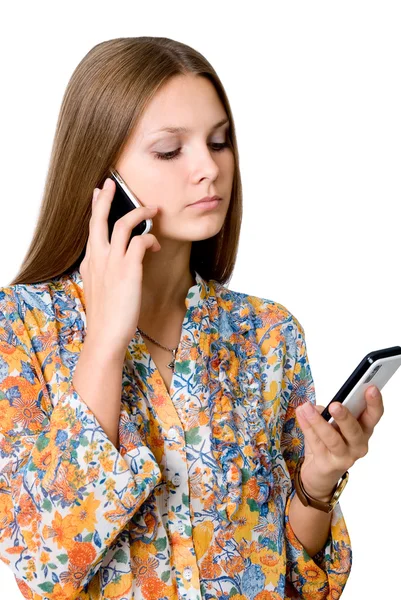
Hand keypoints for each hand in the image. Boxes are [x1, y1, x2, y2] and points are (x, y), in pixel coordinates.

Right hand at [79, 177, 160, 356]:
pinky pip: (140, 242)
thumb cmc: (106, 318)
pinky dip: (150, 238)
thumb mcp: (99, 291)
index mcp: (90, 263)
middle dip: (105, 198)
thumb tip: (114, 266)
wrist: (105, 337)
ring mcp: (111, 263)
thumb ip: (103, 274)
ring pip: (122, 224)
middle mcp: (97, 259)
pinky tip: (157, 245)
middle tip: (111, 183)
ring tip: (153, 209)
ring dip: (140, 212)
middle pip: (99, 219)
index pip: (92, 229)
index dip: (96, 209)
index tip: (98, 194)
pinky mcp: (127, 270)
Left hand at [295, 386, 383, 499]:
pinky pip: (316, 443)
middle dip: (345, 417)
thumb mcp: (333, 424)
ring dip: (318, 422)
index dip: (374, 403)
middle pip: (355, 431)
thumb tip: (318, 408)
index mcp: (363, 430)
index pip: (373, 416)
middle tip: (335, 405)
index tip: (371, 388)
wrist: (320, 473)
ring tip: (307, 408)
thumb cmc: (329, 444)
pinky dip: (307, 427)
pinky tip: (301, 416)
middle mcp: (358, 445)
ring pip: (333, 439)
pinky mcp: (328, 464)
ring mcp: (345, 457)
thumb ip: (328, 413)